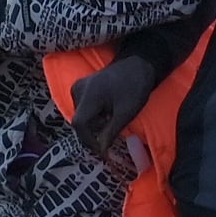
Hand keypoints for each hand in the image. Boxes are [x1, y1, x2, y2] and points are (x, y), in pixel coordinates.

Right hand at [64, 51, 159, 170]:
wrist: (137, 64)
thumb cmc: (134, 87)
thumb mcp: (126, 113)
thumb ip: (110, 132)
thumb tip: (100, 151)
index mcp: (89, 95)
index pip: (80, 124)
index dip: (89, 141)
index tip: (102, 151)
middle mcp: (78, 90)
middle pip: (80, 121)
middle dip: (94, 131)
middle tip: (112, 131)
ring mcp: (78, 87)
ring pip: (81, 116)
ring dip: (95, 123)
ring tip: (112, 117)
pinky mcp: (81, 87)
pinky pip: (83, 108)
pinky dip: (94, 115)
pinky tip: (107, 111)